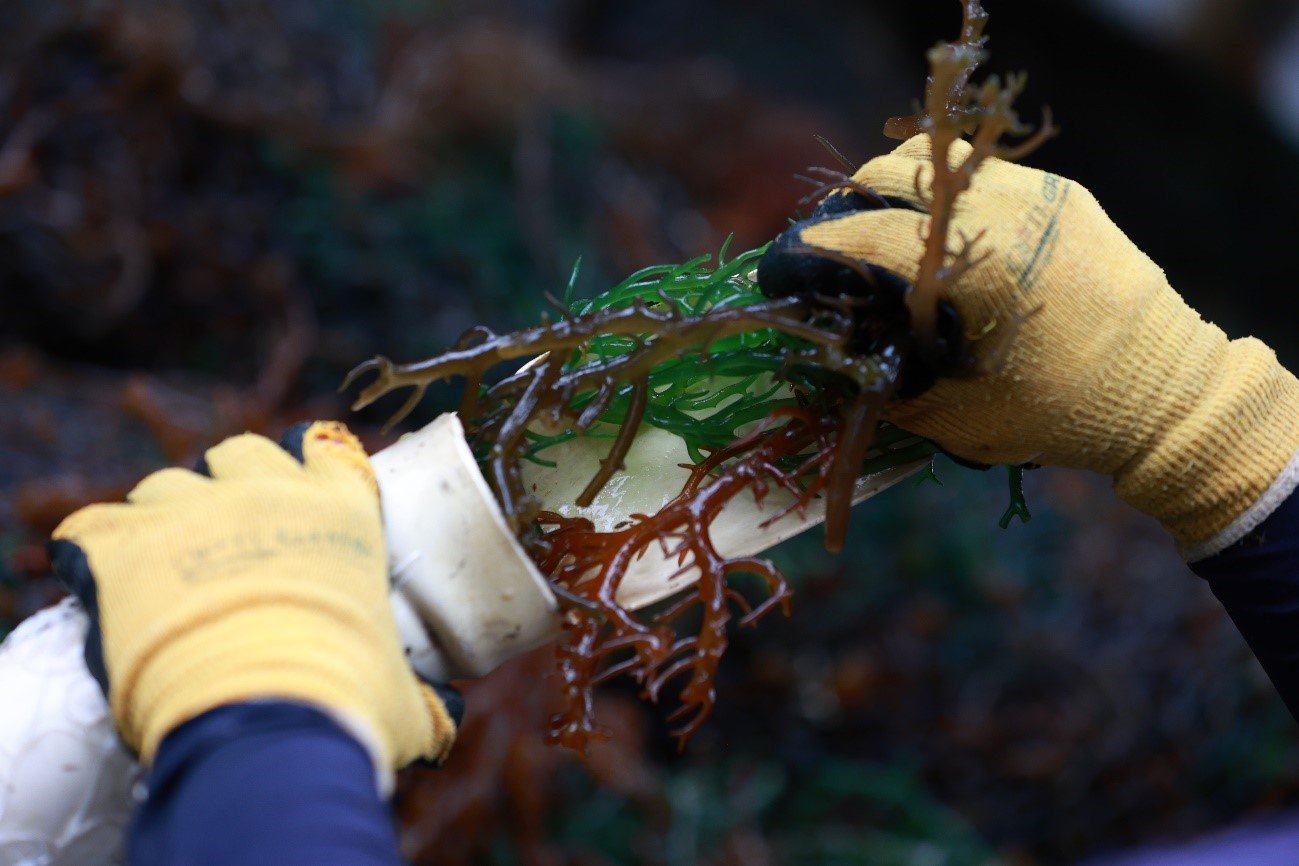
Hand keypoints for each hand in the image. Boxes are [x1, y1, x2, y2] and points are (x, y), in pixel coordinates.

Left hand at [49, 422, 459, 773]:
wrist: (266, 719)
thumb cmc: (347, 701)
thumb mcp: (401, 697)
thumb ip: (420, 697)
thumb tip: (441, 718)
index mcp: (341, 511)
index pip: (327, 449)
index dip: (312, 467)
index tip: (303, 494)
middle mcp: (266, 493)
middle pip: (241, 451)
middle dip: (234, 483)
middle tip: (231, 533)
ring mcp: (191, 511)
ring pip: (166, 484)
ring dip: (167, 516)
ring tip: (166, 566)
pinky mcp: (123, 546)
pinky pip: (94, 525)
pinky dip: (96, 550)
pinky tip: (106, 581)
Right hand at [796, 135, 1298, 556]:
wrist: (1168, 398)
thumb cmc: (1055, 416)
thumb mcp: (952, 413)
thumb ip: (881, 378)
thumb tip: (828, 349)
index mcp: (975, 268)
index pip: (860, 235)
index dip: (805, 252)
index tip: (778, 273)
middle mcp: (1004, 211)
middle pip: (892, 172)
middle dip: (846, 208)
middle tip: (830, 254)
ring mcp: (1039, 194)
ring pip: (937, 159)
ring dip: (894, 191)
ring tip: (881, 237)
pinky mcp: (1064, 195)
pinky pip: (982, 176)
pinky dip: (945, 198)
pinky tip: (941, 241)